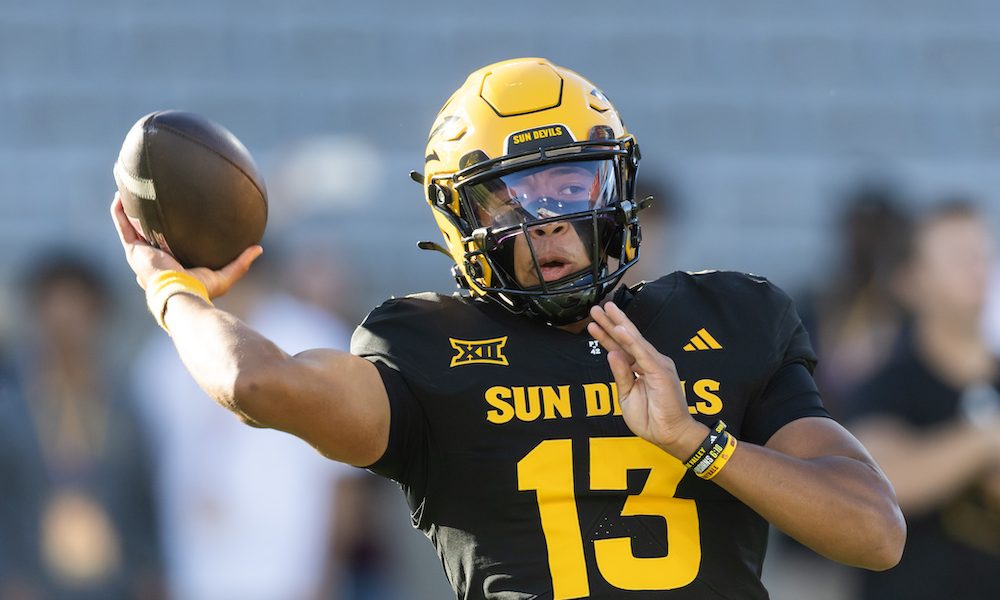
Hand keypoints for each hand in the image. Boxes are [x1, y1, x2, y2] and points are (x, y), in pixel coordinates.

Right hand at [110, 193, 261, 296]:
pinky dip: (119, 211)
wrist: (180, 293)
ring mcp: (141, 254)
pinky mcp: (133, 250)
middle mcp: (154, 258)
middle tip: (149, 199)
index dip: (167, 234)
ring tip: (129, 190)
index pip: (168, 246)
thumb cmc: (200, 289)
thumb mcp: (225, 275)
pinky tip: (121, 194)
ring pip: (131, 227)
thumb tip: (258, 248)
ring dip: (128, 209)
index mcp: (172, 264)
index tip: (173, 218)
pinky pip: (123, 226)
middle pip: (148, 234)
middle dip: (145, 218)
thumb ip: (241, 262)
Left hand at [587, 302, 706, 457]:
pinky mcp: (660, 371)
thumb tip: (612, 353)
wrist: (669, 435)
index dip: (607, 335)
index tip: (594, 324)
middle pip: (626, 339)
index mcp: (640, 369)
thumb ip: (621, 374)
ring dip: (618, 324)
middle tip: (597, 307)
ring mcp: (656, 365)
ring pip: (634, 340)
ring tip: (605, 310)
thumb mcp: (627, 396)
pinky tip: (620, 329)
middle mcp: (649, 362)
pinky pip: (642, 353)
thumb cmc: (651, 419)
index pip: (621, 348)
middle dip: (611, 322)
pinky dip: (631, 340)